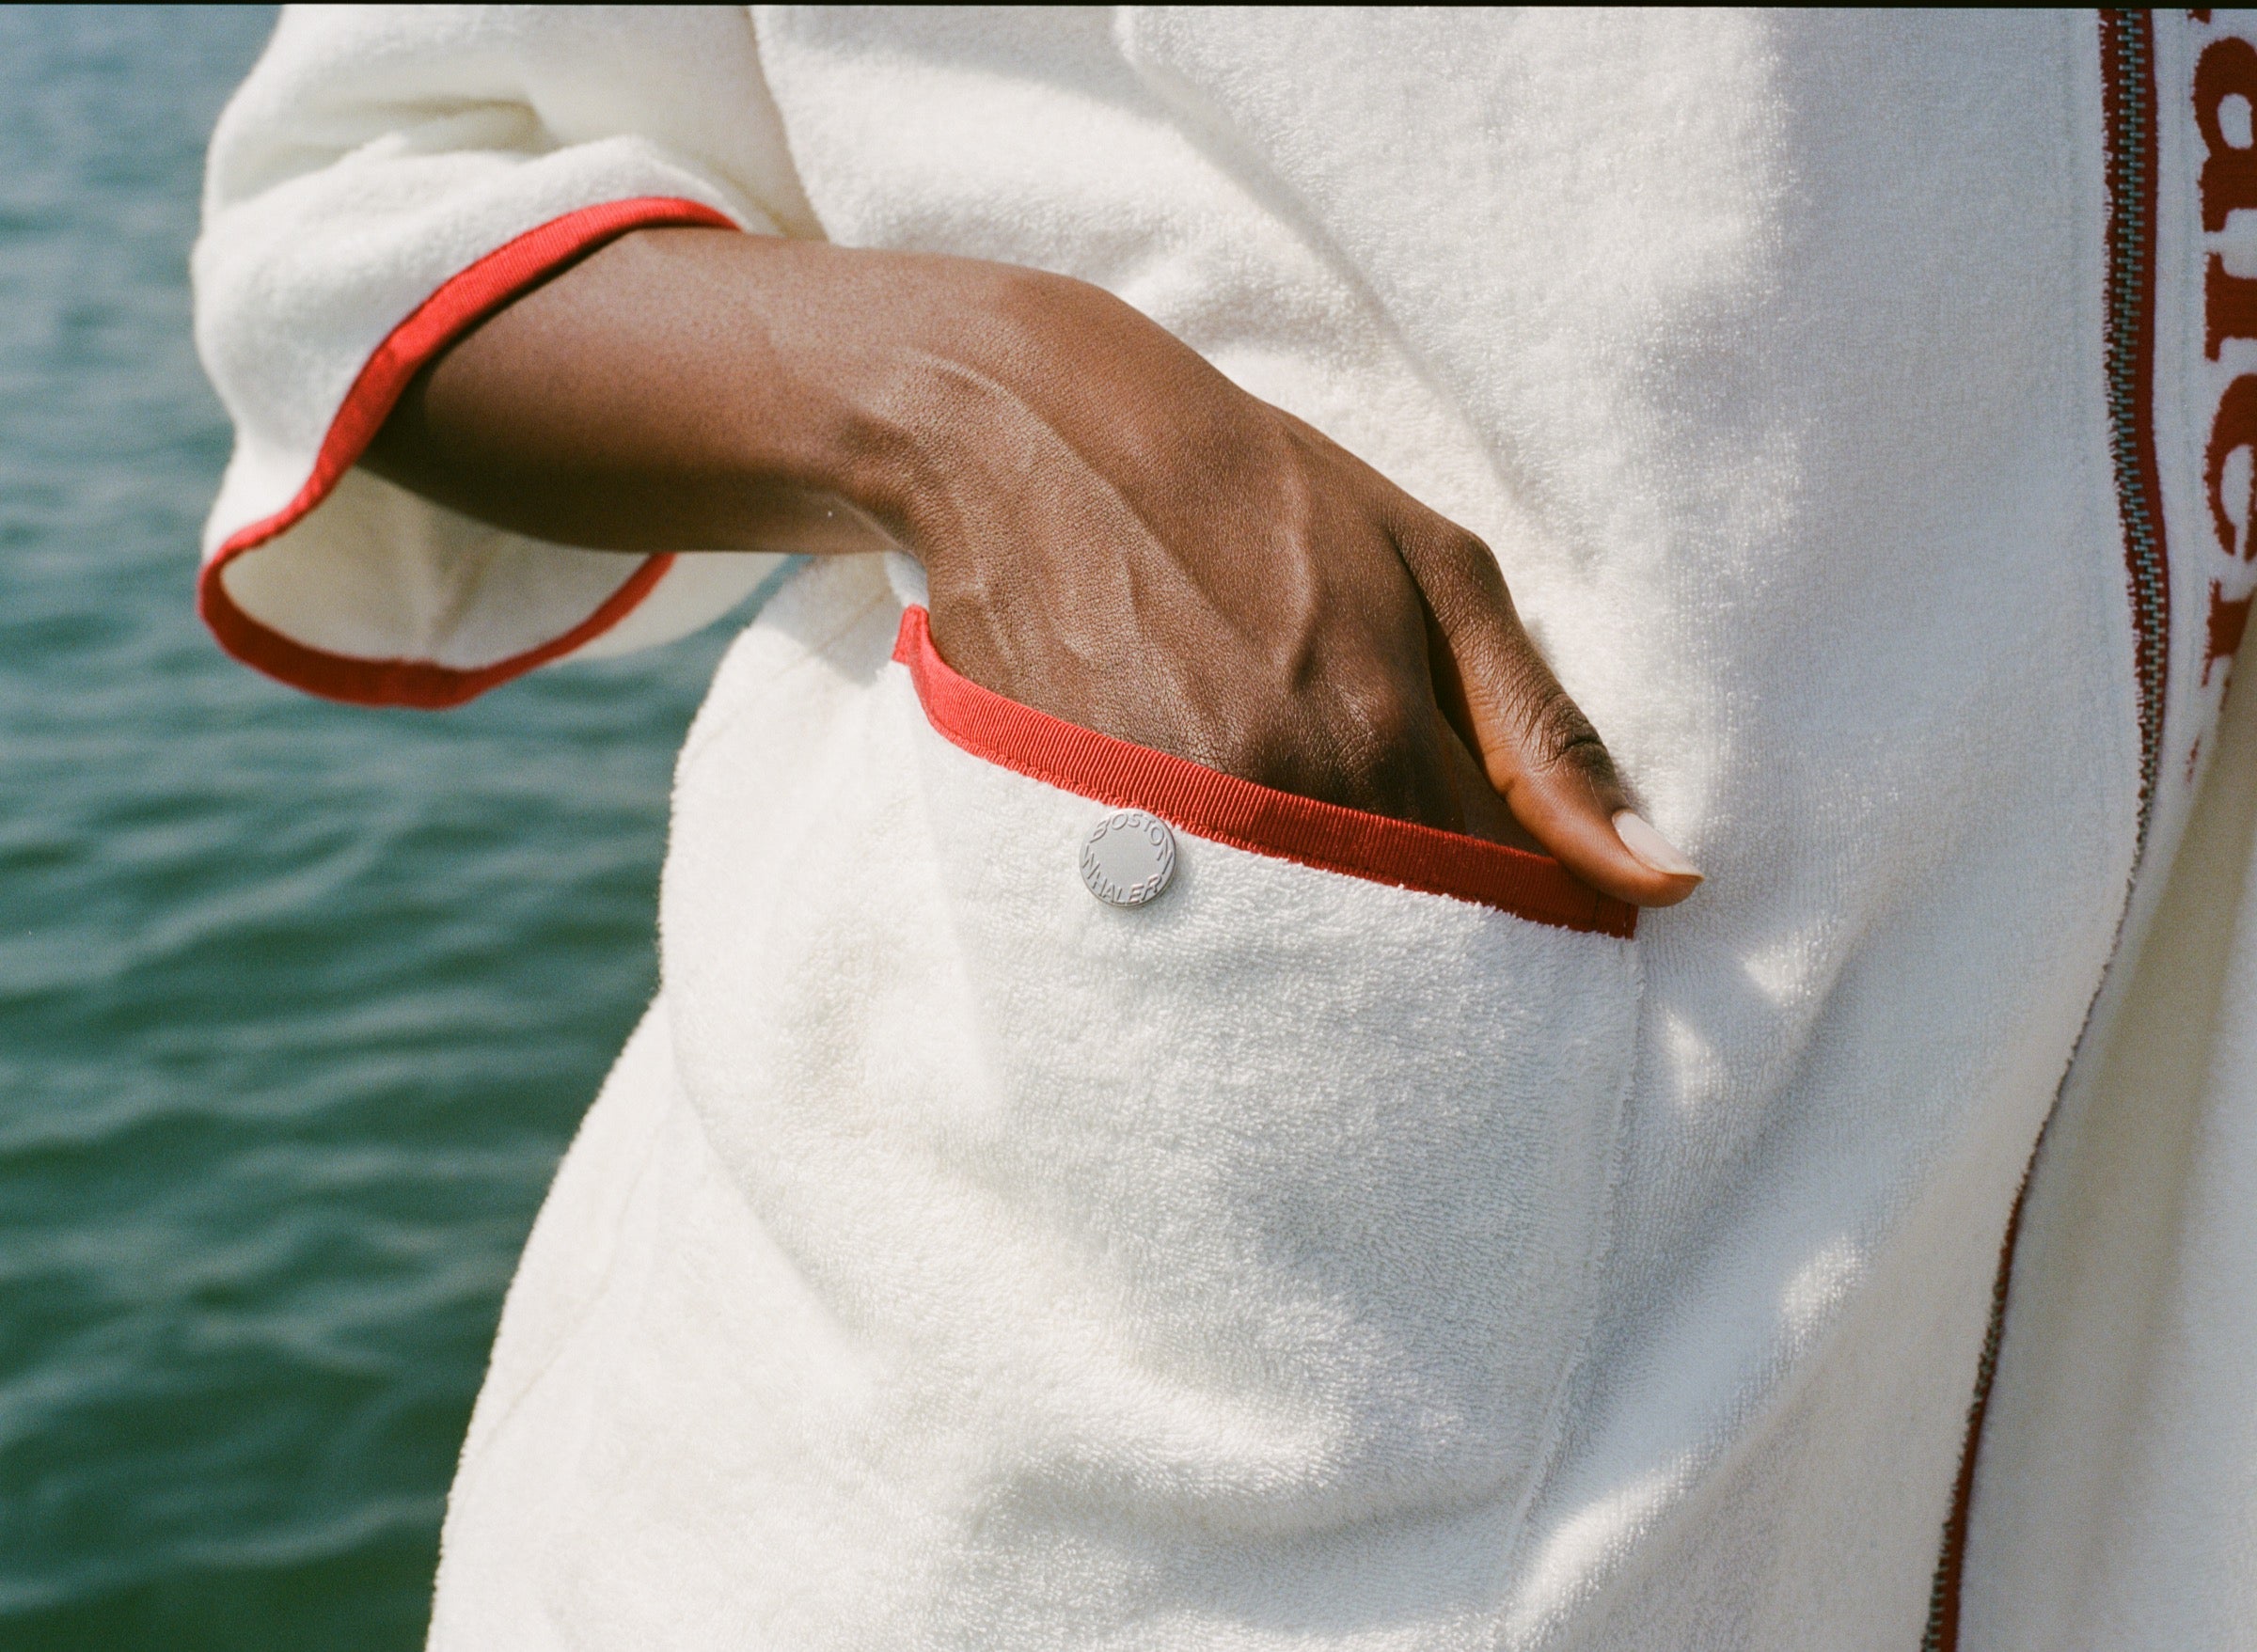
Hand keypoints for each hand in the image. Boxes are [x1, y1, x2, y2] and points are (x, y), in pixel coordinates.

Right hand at [366, 229, 1698, 905]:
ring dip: (1328, 968)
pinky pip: (1184, 943)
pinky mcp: (1072, 843)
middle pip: (1399, 963)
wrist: (1034, 435)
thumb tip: (1661, 880)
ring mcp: (1167, 829)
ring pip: (1290, 967)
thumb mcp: (1440, 566)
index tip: (1548, 937)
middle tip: (1445, 964)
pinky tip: (1235, 913)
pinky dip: (1224, 944)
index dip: (1539, 929)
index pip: (1509, 908)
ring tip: (1331, 930)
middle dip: (1437, 973)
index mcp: (1388, 736)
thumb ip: (1547, 729)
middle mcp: (1278, 801)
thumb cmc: (1261, 490)